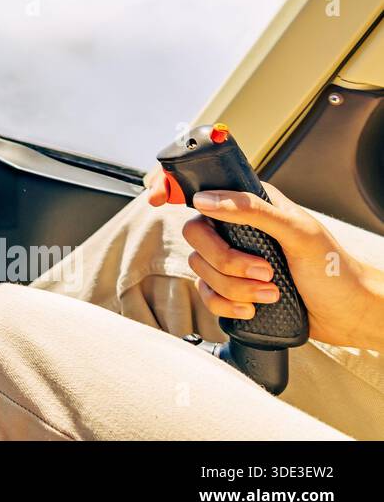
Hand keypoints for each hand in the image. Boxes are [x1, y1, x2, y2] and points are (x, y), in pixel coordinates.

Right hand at [145, 169, 383, 348]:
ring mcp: (233, 260)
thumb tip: (205, 199)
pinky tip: (253, 307)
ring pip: (201, 269)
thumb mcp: (298, 231)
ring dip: (235, 287)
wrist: (348, 314)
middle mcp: (236, 229)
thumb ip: (251, 210)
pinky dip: (227, 304)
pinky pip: (206, 295)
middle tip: (262, 270)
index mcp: (250, 204)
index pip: (204, 187)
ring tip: (270, 292)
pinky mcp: (232, 289)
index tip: (155, 197)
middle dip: (225, 260)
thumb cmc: (333, 268)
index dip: (171, 187)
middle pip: (196, 235)